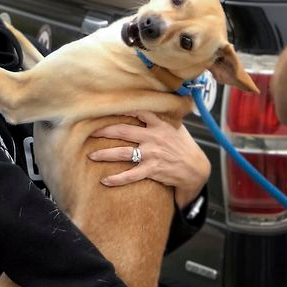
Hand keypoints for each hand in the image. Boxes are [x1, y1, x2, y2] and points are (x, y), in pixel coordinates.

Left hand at [88, 111, 209, 207]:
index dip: (121, 109)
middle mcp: (154, 137)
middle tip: (90, 132)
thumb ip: (165, 118)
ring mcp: (152, 154)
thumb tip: (156, 106)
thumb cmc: (186, 147)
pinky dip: (116, 179)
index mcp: (160, 124)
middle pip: (124, 131)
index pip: (139, 112)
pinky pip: (130, 175)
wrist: (196, 169)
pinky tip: (104, 181)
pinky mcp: (152, 170)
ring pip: (122, 152)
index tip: (106, 109)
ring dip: (104, 154)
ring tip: (91, 155)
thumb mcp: (178, 128)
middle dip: (104, 131)